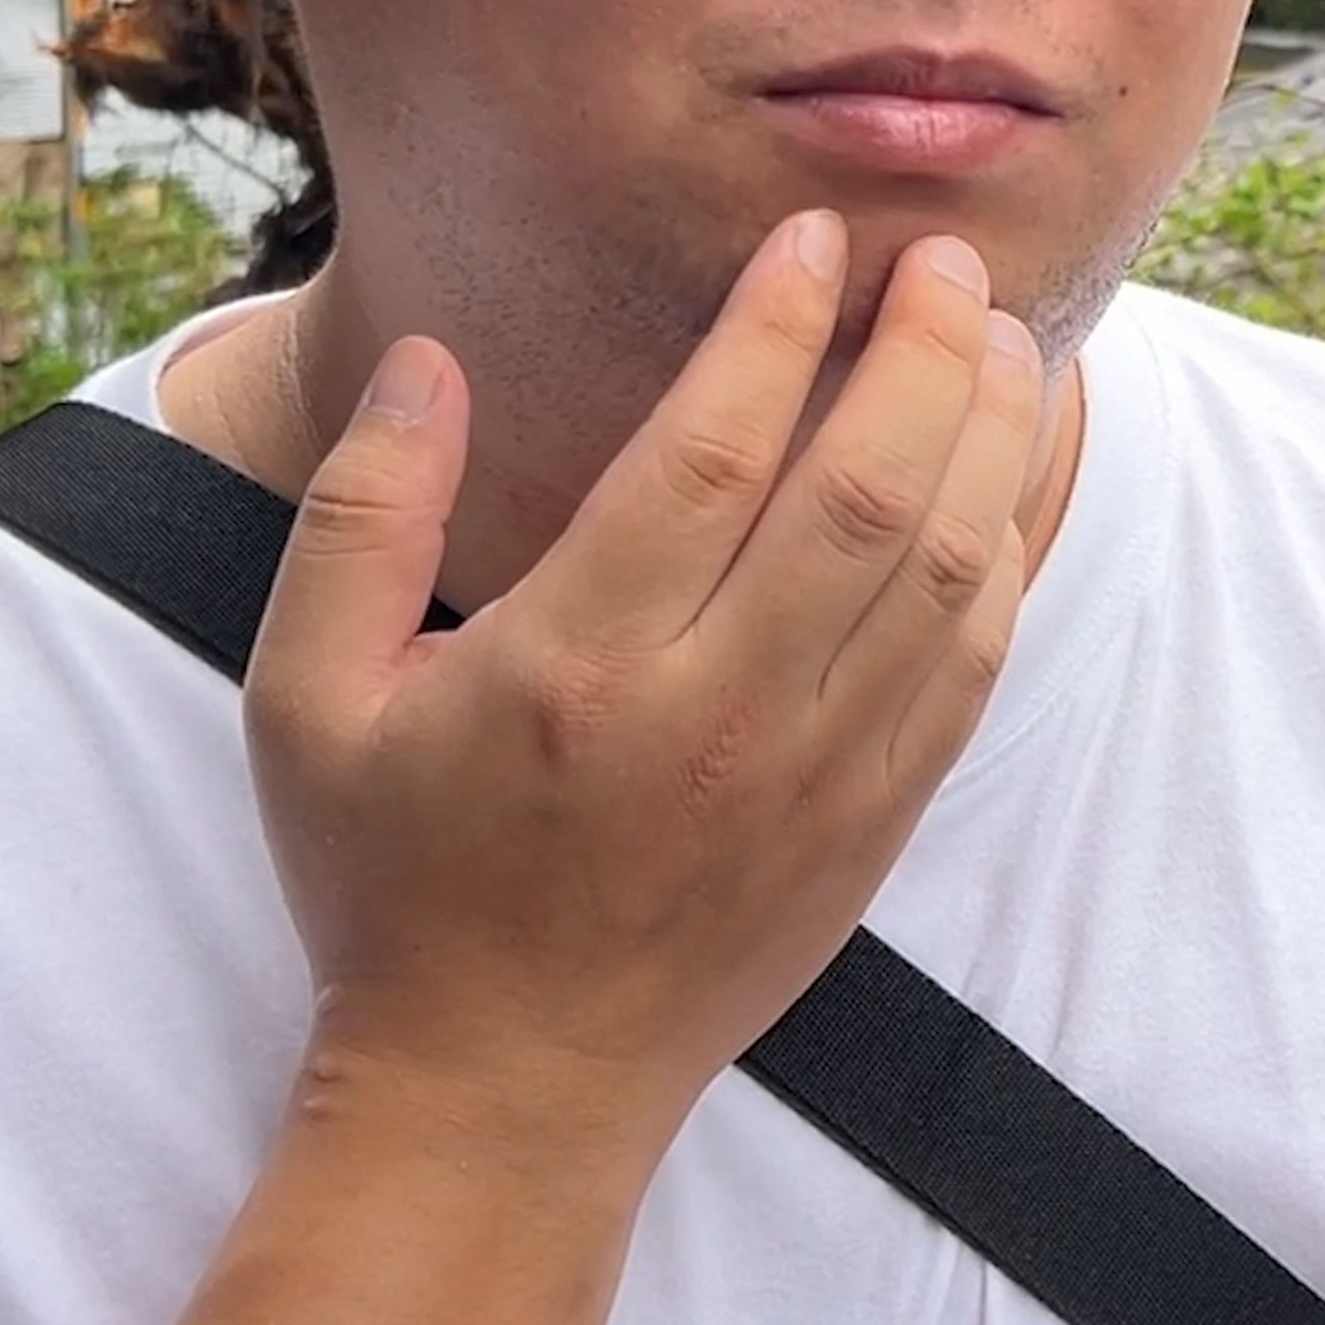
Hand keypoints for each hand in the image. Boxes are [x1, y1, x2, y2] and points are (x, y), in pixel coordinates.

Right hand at [242, 213, 1041, 1158]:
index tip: (814, 237)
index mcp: (580, 661)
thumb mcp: (310, 701)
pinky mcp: (879, 816)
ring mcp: (819, 768)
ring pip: (952, 567)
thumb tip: (429, 361)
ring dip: (996, 435)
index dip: (780, 323)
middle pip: (872, 488)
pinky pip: (979, 659)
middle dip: (929, 350)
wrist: (507, 1087)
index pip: (717, 449)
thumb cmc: (395, 883)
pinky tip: (1014, 474)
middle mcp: (720, 709)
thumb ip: (362, 518)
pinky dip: (1013, 552)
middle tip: (947, 259)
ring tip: (1007, 335)